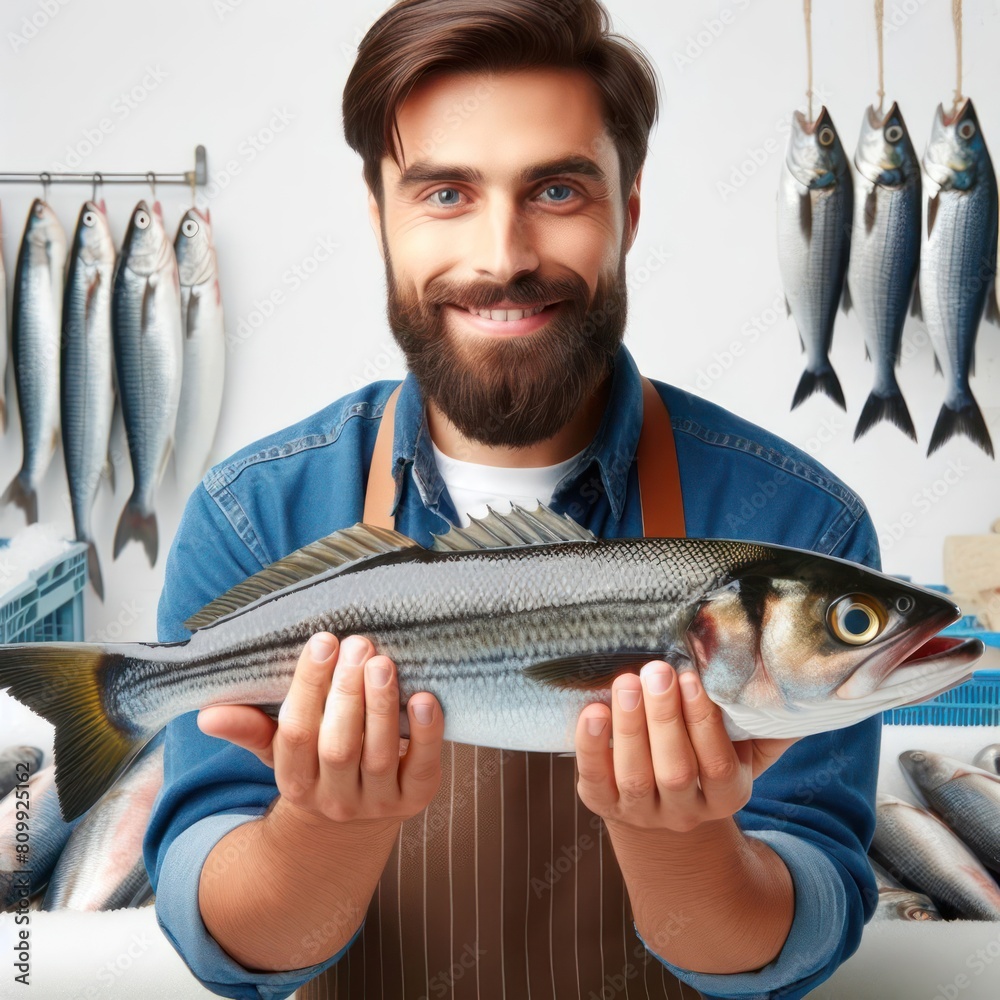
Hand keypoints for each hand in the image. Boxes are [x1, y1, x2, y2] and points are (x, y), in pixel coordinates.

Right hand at [197, 633, 444, 825]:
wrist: (352, 828)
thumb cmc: (316, 766)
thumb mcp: (280, 752)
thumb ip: (250, 729)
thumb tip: (206, 715)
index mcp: (296, 781)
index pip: (297, 733)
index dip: (308, 686)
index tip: (322, 641)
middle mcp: (335, 798)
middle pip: (338, 745)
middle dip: (347, 692)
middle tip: (359, 644)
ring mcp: (377, 802)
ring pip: (380, 754)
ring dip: (382, 705)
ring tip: (383, 662)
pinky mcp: (416, 799)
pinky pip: (424, 767)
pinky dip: (427, 733)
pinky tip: (425, 697)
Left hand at [575, 661, 797, 833]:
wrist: (662, 809)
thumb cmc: (706, 759)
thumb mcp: (744, 750)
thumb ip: (767, 723)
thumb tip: (804, 680)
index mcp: (727, 795)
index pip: (718, 764)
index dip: (703, 723)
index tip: (692, 678)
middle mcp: (684, 811)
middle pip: (675, 770)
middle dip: (665, 718)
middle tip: (657, 671)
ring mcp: (641, 812)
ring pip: (634, 776)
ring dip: (629, 726)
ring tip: (626, 682)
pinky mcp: (603, 804)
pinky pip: (594, 780)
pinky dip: (590, 746)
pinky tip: (592, 710)